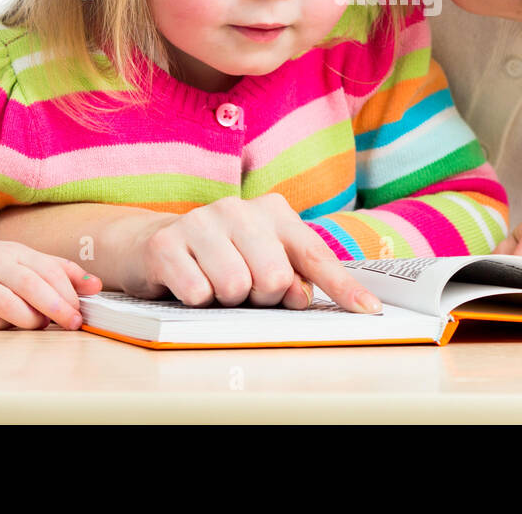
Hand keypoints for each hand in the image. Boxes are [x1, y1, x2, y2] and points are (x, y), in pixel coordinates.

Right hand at [0, 239, 102, 329]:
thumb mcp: (23, 261)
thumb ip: (59, 272)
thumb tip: (96, 286)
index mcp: (16, 252)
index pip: (48, 269)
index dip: (68, 291)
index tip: (80, 312)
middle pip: (30, 284)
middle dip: (56, 306)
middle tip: (73, 324)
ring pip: (7, 304)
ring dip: (29, 320)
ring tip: (38, 325)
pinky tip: (5, 327)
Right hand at [126, 193, 381, 313]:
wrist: (151, 244)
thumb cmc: (220, 258)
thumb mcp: (262, 262)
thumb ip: (292, 278)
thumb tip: (302, 296)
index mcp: (274, 212)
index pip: (315, 254)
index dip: (343, 287)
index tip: (370, 311)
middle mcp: (239, 209)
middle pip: (274, 278)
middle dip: (260, 296)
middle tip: (242, 288)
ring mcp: (201, 221)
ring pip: (235, 287)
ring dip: (225, 299)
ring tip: (213, 283)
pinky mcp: (166, 243)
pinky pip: (198, 293)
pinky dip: (196, 300)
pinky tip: (187, 281)